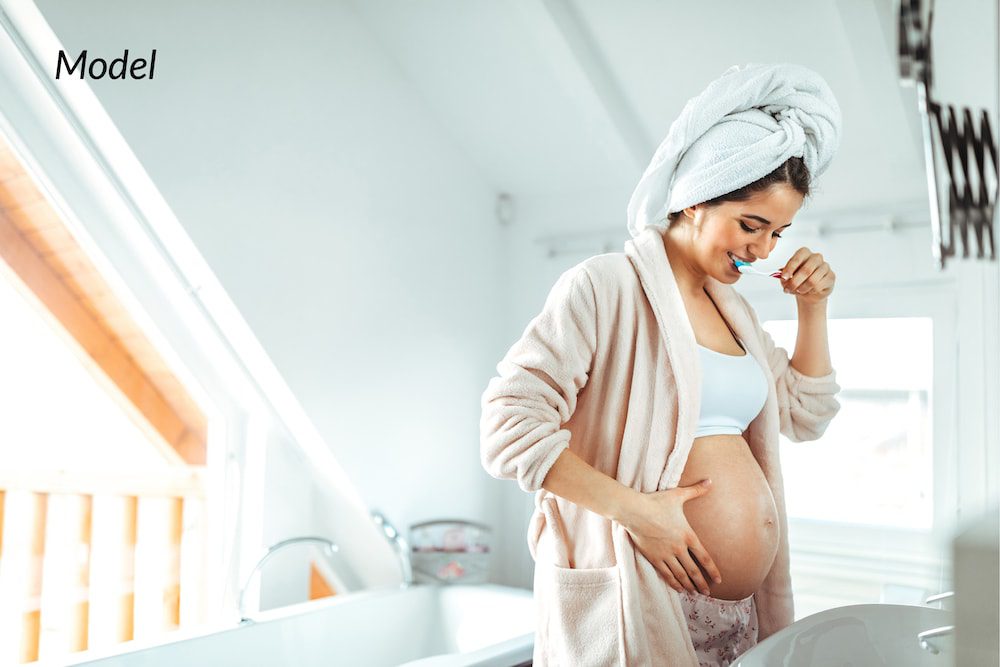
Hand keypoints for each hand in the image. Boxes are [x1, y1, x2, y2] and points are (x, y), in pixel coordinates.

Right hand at [620, 479, 721, 595]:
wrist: (635, 510)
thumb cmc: (656, 502)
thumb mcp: (678, 495)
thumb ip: (696, 491)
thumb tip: (710, 481)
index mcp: (688, 535)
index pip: (705, 558)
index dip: (712, 571)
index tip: (718, 580)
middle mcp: (679, 548)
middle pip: (694, 571)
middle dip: (702, 583)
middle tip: (707, 593)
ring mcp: (666, 554)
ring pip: (681, 575)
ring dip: (689, 585)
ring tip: (695, 593)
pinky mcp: (654, 557)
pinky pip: (666, 574)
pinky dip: (674, 582)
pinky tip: (678, 588)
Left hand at [780, 247, 834, 304]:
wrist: (808, 291)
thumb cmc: (797, 280)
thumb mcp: (787, 278)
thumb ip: (784, 276)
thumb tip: (783, 278)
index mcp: (804, 253)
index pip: (797, 259)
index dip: (789, 269)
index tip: (783, 278)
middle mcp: (816, 257)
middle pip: (806, 270)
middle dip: (795, 282)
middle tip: (788, 289)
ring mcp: (825, 266)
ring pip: (812, 280)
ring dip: (802, 288)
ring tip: (798, 291)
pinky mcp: (831, 276)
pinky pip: (818, 286)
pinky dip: (810, 291)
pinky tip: (809, 290)